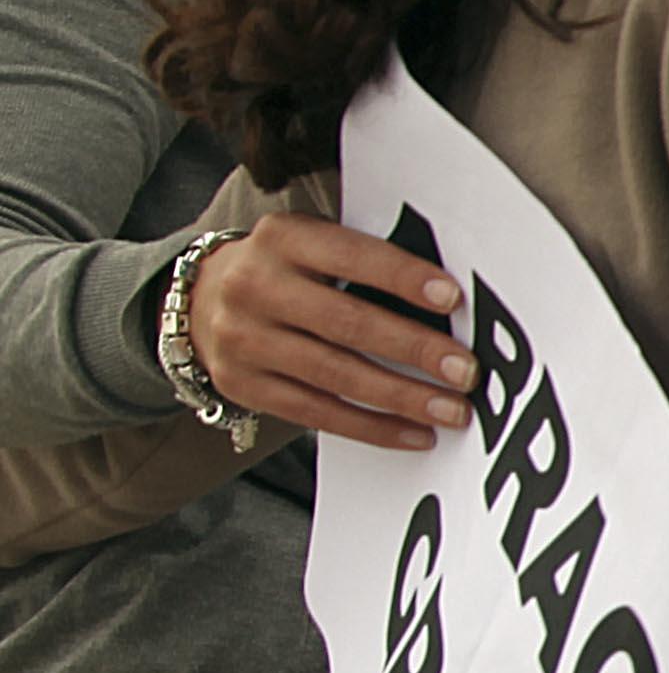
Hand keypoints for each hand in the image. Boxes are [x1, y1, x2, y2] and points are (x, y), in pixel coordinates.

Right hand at [191, 214, 471, 447]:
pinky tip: (415, 434)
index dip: (401, 277)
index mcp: (282, 239)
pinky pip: (316, 412)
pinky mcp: (243, 385)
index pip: (350, 255)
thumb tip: (450, 303)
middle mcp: (255, 286)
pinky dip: (372, 427)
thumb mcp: (312, 244)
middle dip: (413, 349)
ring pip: (334, 375)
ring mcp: (244, 339)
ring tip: (452, 411)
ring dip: (402, 398)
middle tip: (465, 370)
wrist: (200, 299)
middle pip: (346, 323)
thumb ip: (365, 262)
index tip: (451, 298)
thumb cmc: (287, 270)